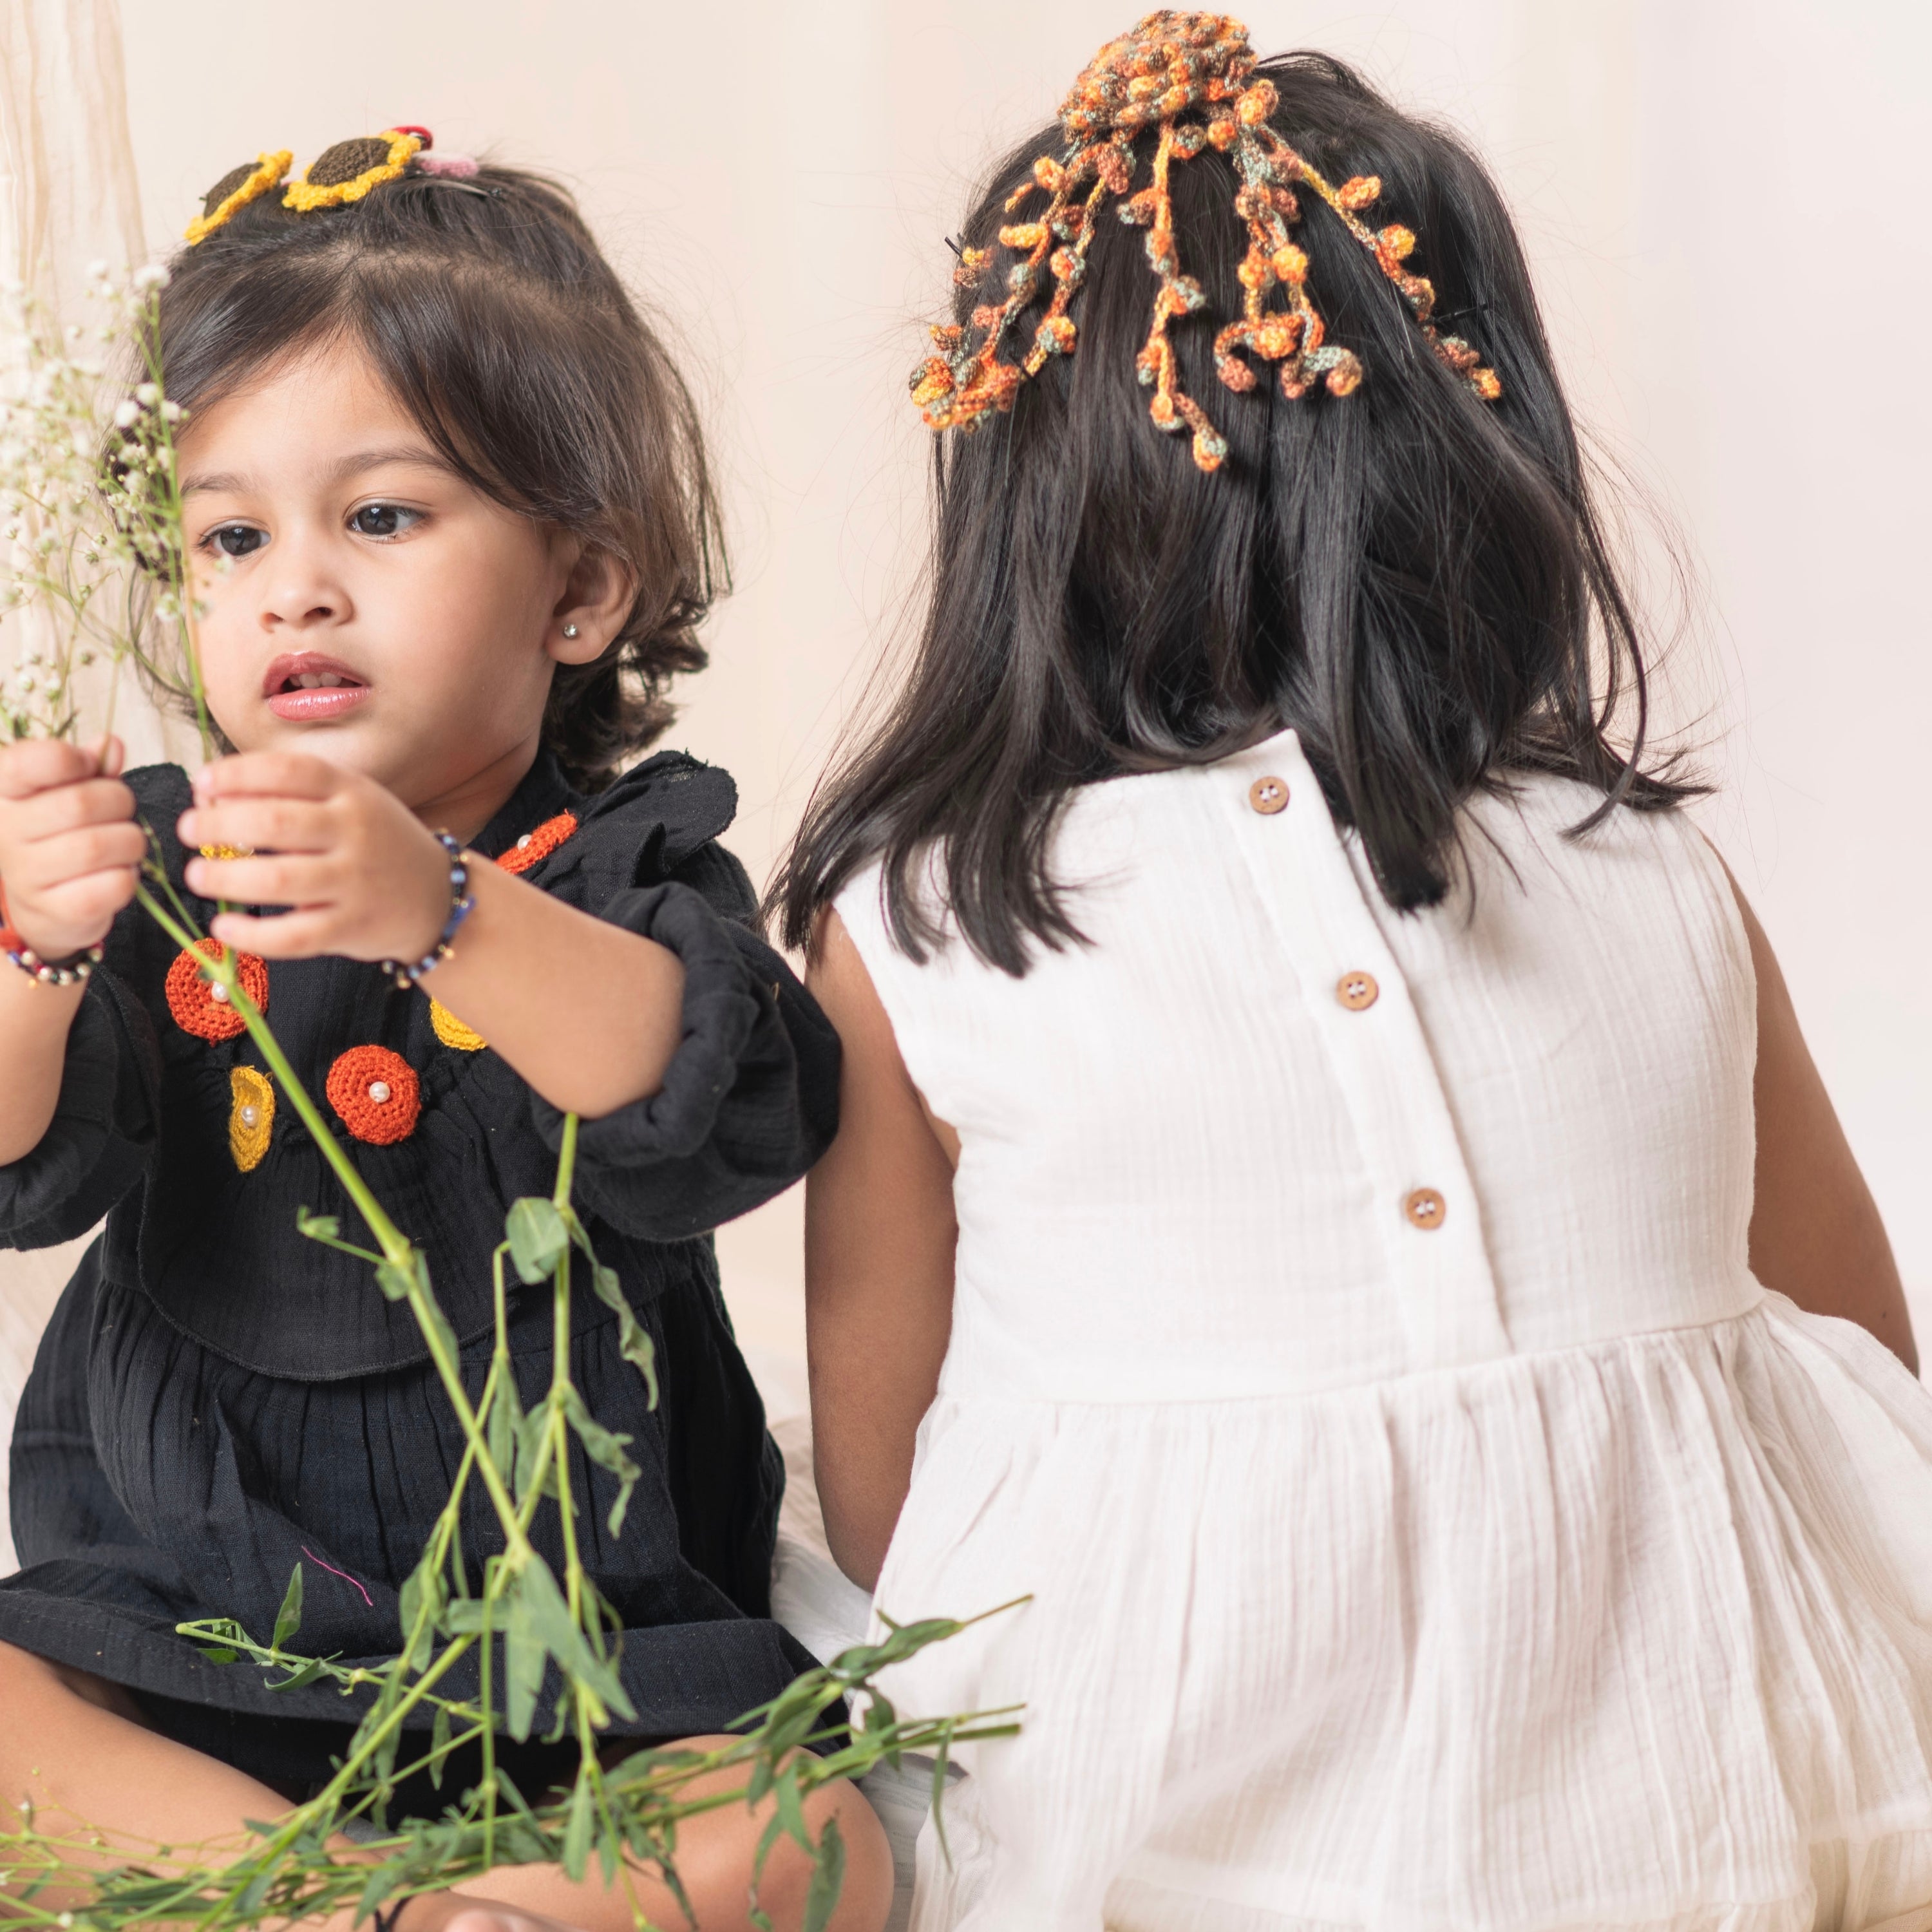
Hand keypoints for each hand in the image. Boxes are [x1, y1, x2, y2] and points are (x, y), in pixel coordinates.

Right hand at [0, 737, 143, 958]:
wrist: (43, 904)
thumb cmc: (60, 834)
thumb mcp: (69, 793)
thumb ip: (91, 768)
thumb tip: (111, 744)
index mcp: (6, 790)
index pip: (34, 761)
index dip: (74, 759)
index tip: (90, 767)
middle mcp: (7, 830)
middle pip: (80, 803)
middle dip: (119, 802)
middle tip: (122, 811)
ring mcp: (26, 874)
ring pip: (98, 846)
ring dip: (130, 842)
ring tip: (125, 843)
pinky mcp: (55, 911)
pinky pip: (112, 886)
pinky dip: (129, 876)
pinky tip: (119, 873)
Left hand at [178, 752, 452, 963]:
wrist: (439, 897)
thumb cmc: (377, 842)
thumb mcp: (350, 800)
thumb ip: (293, 793)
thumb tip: (211, 793)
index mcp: (351, 791)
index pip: (287, 770)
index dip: (235, 774)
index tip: (201, 785)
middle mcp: (355, 832)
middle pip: (274, 824)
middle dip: (217, 825)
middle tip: (188, 831)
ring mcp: (355, 882)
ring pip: (277, 881)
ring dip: (225, 878)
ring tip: (198, 876)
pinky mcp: (351, 928)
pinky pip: (293, 935)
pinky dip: (250, 934)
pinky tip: (223, 927)